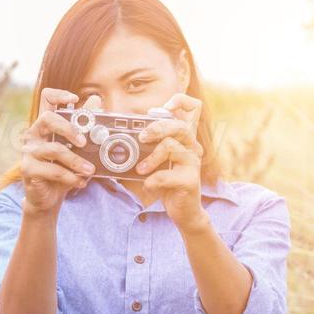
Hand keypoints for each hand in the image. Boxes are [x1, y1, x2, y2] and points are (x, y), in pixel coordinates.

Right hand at [19, 87, 95, 214]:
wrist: (48, 198)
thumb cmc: (61, 171)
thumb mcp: (75, 150)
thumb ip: (84, 127)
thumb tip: (97, 101)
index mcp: (45, 126)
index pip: (46, 99)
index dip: (59, 94)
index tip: (75, 99)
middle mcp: (34, 134)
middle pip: (48, 118)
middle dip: (69, 128)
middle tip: (84, 142)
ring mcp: (29, 151)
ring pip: (55, 149)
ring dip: (76, 161)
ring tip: (90, 170)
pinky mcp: (28, 169)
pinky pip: (53, 170)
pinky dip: (71, 177)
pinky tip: (80, 182)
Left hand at [135, 93, 206, 232]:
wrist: (183, 211)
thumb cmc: (169, 184)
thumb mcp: (157, 162)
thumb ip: (147, 148)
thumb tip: (120, 139)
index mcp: (185, 139)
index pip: (193, 108)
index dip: (180, 101)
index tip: (164, 108)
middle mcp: (192, 147)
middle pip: (179, 125)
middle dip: (156, 128)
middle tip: (141, 138)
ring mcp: (193, 163)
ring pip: (171, 147)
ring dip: (150, 158)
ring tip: (140, 169)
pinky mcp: (190, 180)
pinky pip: (167, 175)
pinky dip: (153, 180)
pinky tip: (148, 185)